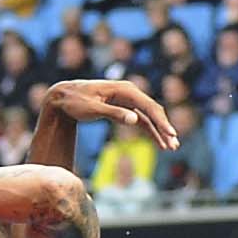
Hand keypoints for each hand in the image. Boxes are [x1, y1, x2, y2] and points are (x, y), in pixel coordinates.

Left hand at [41, 79, 179, 148]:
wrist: (63, 97)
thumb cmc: (75, 102)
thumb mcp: (93, 109)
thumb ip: (114, 114)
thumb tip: (135, 120)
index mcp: (124, 89)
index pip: (148, 106)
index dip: (161, 121)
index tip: (170, 135)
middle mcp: (129, 92)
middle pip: (153, 111)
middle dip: (164, 128)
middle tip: (174, 145)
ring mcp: (128, 100)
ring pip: (149, 117)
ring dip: (160, 132)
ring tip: (171, 148)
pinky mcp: (124, 108)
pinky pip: (142, 120)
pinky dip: (150, 131)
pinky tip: (159, 142)